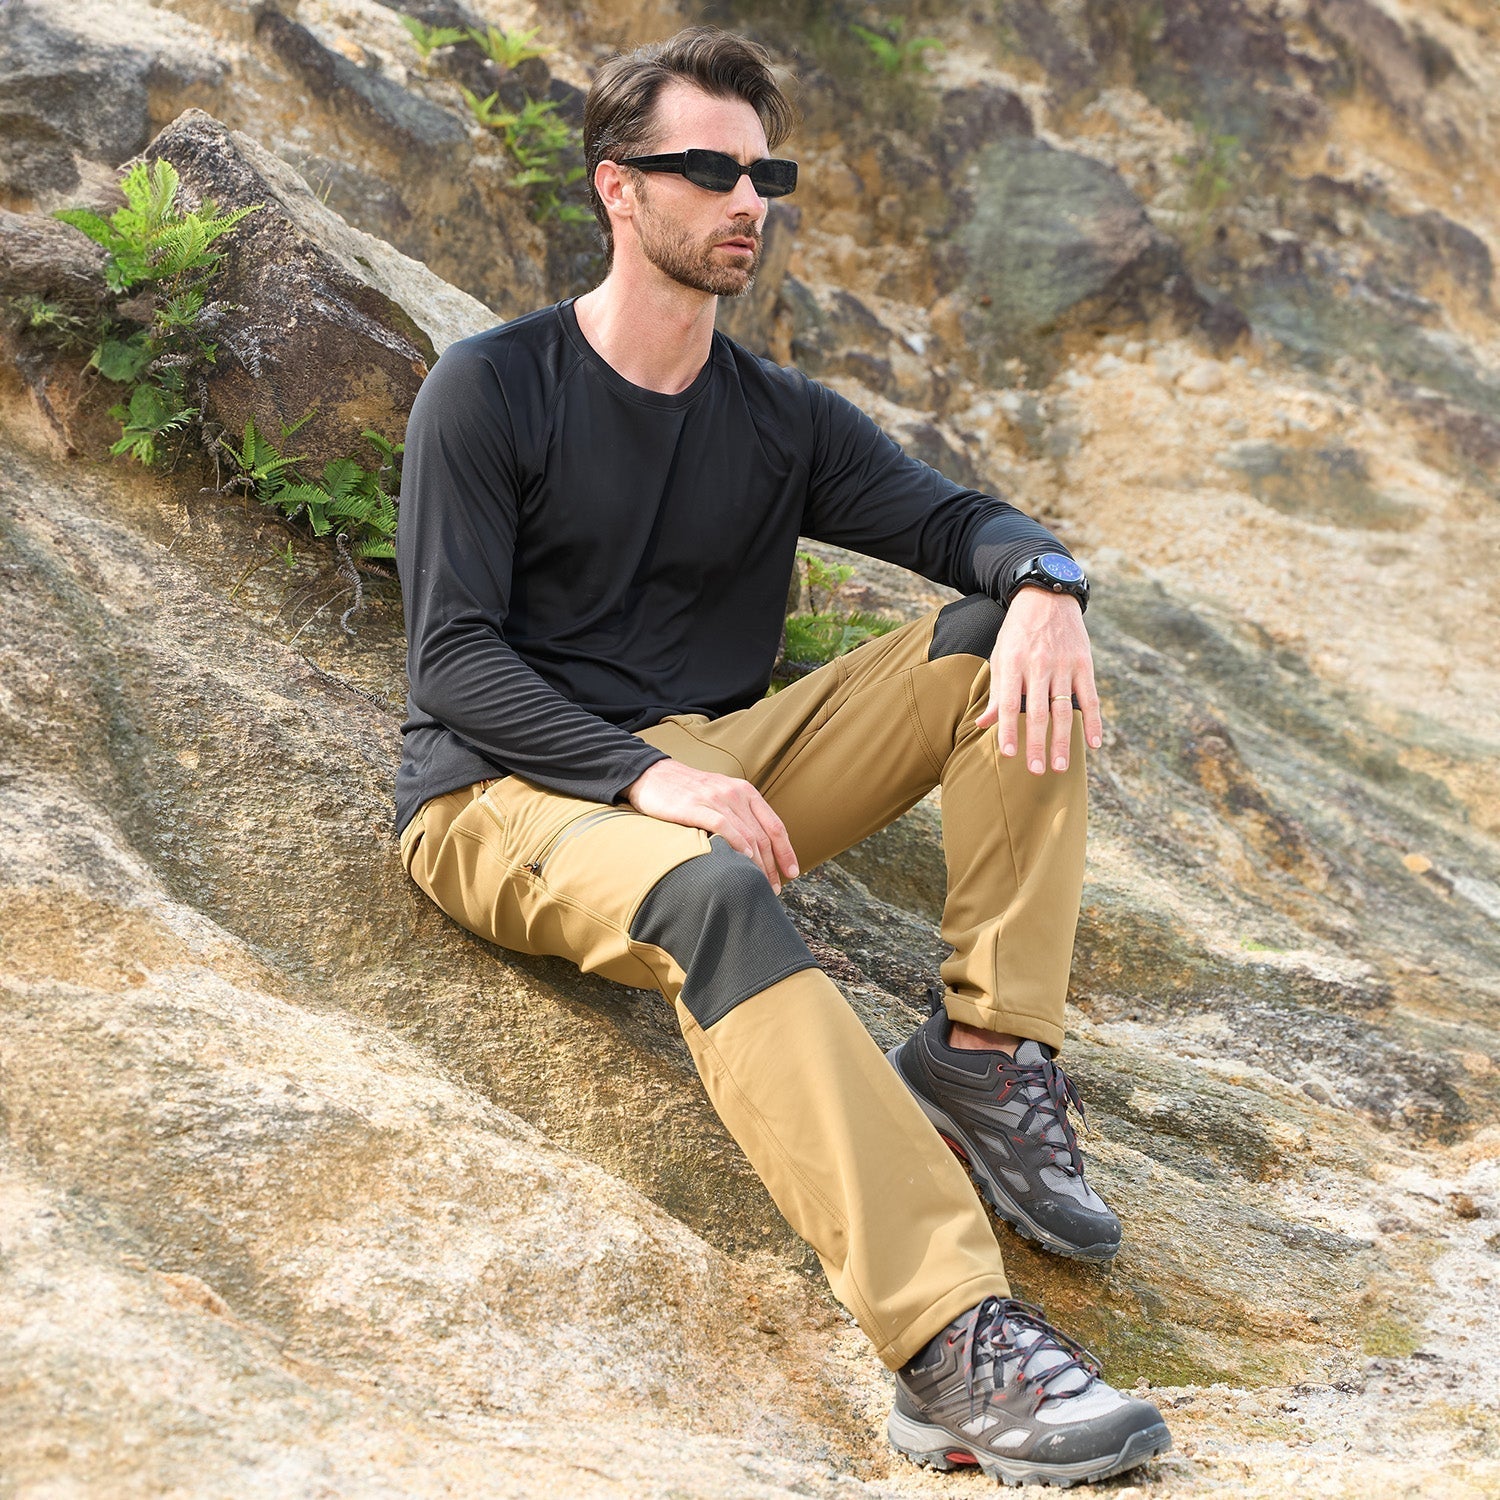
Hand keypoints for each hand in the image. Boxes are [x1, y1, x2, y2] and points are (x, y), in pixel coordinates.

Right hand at [625, 758, 798, 892]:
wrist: (653, 775)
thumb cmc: (688, 792)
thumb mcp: (721, 796)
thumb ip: (740, 815)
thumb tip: (758, 848)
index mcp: (746, 792)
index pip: (774, 825)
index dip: (786, 851)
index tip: (792, 872)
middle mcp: (735, 794)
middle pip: (762, 835)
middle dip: (772, 865)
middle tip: (774, 888)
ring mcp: (715, 799)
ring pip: (747, 834)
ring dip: (757, 863)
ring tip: (760, 884)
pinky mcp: (695, 806)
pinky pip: (723, 826)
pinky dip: (736, 843)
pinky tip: (742, 859)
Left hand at [976, 587, 1103, 772]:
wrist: (1048, 595)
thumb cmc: (1018, 632)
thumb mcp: (1001, 655)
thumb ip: (997, 692)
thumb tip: (983, 724)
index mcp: (1013, 663)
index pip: (1010, 703)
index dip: (1009, 730)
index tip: (1009, 754)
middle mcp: (1038, 665)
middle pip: (1038, 712)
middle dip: (1037, 743)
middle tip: (1037, 771)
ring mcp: (1064, 665)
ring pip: (1064, 709)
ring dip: (1063, 740)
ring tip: (1060, 766)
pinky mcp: (1084, 663)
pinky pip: (1090, 697)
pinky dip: (1093, 721)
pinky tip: (1095, 743)